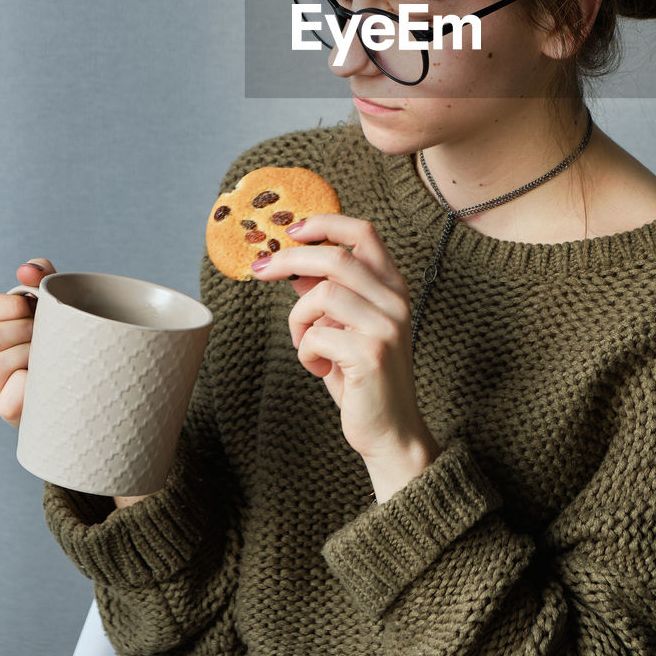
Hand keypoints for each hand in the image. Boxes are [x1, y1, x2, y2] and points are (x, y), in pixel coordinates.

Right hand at [0, 258, 54, 427]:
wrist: (87, 374)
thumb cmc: (61, 333)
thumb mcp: (53, 299)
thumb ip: (42, 275)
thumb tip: (27, 270)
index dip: (7, 306)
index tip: (31, 308)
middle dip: (23, 331)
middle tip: (44, 334)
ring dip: (28, 356)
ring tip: (47, 355)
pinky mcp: (10, 413)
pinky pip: (8, 402)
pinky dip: (29, 388)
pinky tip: (45, 379)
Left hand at [250, 216, 439, 500]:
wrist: (391, 432)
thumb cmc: (363, 378)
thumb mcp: (344, 328)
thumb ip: (327, 295)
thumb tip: (293, 264)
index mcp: (393, 287)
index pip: (364, 233)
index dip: (325, 223)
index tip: (292, 230)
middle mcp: (395, 301)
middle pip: (335, 257)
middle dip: (289, 259)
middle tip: (261, 270)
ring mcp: (386, 326)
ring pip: (320, 296)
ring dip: (298, 320)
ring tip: (306, 345)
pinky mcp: (370, 354)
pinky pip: (316, 336)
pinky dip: (306, 352)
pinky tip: (320, 369)